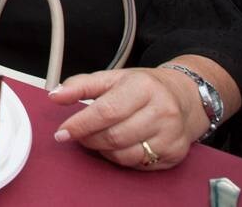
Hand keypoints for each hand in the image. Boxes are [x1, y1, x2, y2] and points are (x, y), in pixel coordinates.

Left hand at [48, 67, 204, 169]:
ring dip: (103, 150)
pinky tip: (117, 146)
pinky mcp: (175, 153)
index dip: (80, 124)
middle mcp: (161, 111)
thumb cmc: (145, 87)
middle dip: (89, 138)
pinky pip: (139, 164)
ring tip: (97, 138)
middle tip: (77, 135)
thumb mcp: (112, 78)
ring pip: (126, 154)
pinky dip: (121, 158)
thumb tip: (55, 95)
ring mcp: (171, 135)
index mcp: (143, 88)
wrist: (185, 96)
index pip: (106, 111)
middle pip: (114, 136)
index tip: (62, 131)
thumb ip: (80, 85)